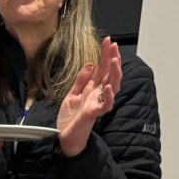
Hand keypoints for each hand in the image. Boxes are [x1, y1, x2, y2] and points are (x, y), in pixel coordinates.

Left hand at [57, 37, 121, 157]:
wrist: (64, 137)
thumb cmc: (69, 118)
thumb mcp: (72, 94)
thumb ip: (81, 80)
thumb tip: (89, 64)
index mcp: (92, 88)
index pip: (102, 68)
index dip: (105, 54)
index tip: (108, 40)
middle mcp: (97, 94)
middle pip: (109, 74)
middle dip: (112, 59)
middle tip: (113, 45)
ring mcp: (97, 103)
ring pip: (112, 87)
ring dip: (114, 74)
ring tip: (114, 60)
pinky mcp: (94, 113)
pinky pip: (105, 104)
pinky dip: (108, 95)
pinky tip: (108, 86)